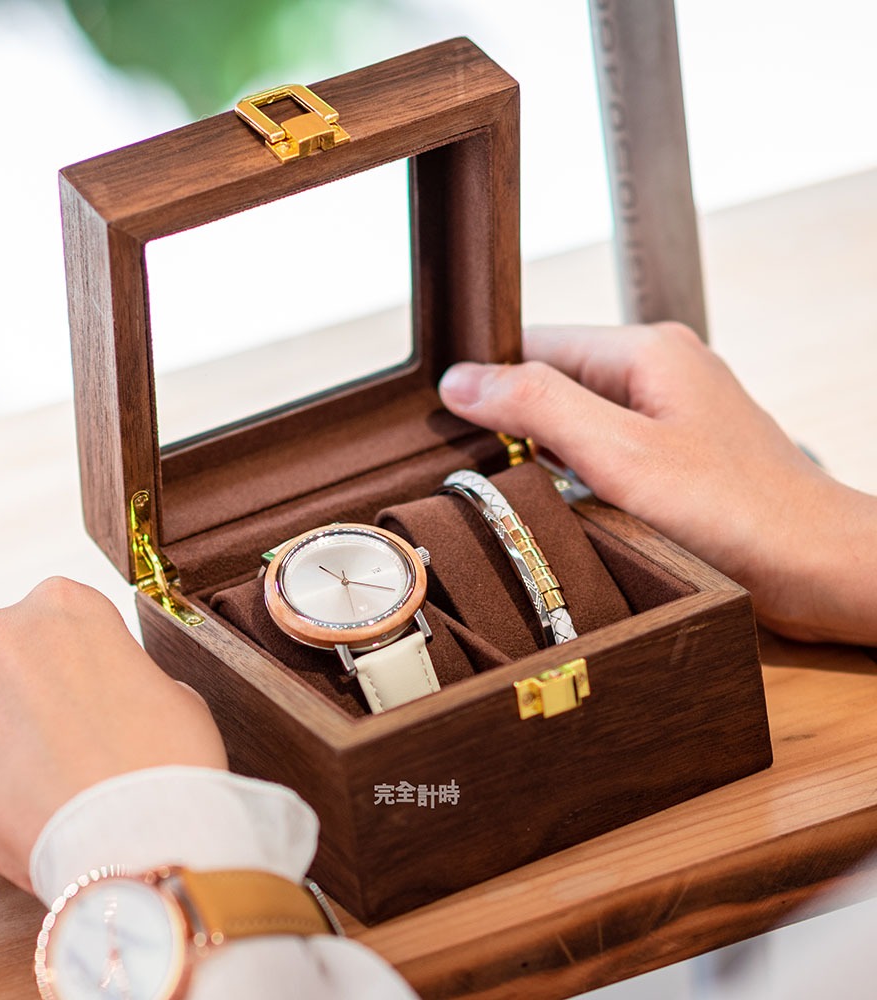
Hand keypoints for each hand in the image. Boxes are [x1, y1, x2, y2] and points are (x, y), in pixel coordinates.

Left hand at [0, 577, 227, 891]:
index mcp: (61, 604)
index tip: (77, 688)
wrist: (139, 836)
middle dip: (5, 683)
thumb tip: (101, 694)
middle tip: (46, 730)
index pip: (43, 616)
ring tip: (31, 777)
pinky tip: (13, 808)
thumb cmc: (166, 759)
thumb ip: (115, 673)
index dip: (61, 657)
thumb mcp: (164, 685)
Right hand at [439, 323, 876, 643]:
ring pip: (580, 421)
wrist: (819, 567)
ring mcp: (673, 415)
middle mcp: (660, 372)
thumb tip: (461, 380)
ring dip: (548, 455)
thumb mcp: (618, 453)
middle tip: (486, 473)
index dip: (490, 382)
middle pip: (557, 381)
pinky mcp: (681, 457)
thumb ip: (537, 406)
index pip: (536, 344)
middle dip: (517, 424)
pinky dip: (581, 476)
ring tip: (526, 494)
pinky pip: (608, 452)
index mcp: (646, 350)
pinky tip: (571, 508)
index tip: (450, 429)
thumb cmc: (734, 511)